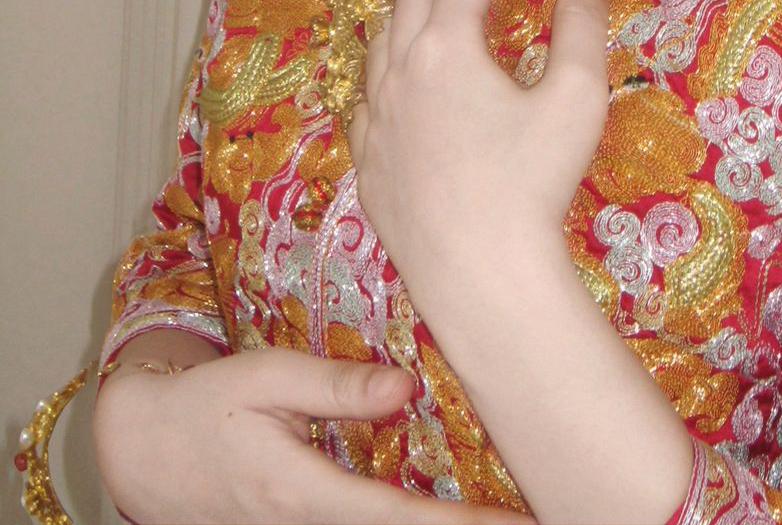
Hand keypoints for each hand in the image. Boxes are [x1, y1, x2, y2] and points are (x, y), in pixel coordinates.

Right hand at [92, 348, 527, 522]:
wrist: (139, 452)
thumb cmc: (204, 405)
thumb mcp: (266, 378)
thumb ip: (336, 386)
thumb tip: (407, 388)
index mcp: (301, 493)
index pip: (398, 520)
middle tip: (534, 521)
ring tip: (503, 516)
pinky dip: (399, 523)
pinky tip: (440, 509)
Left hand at [348, 0, 610, 313]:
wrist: (480, 276)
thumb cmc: (534, 183)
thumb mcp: (574, 96)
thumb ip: (581, 22)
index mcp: (447, 47)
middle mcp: (400, 72)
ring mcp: (377, 120)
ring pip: (381, 43)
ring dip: (403, 6)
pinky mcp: (369, 165)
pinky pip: (364, 99)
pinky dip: (379, 69)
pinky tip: (388, 76)